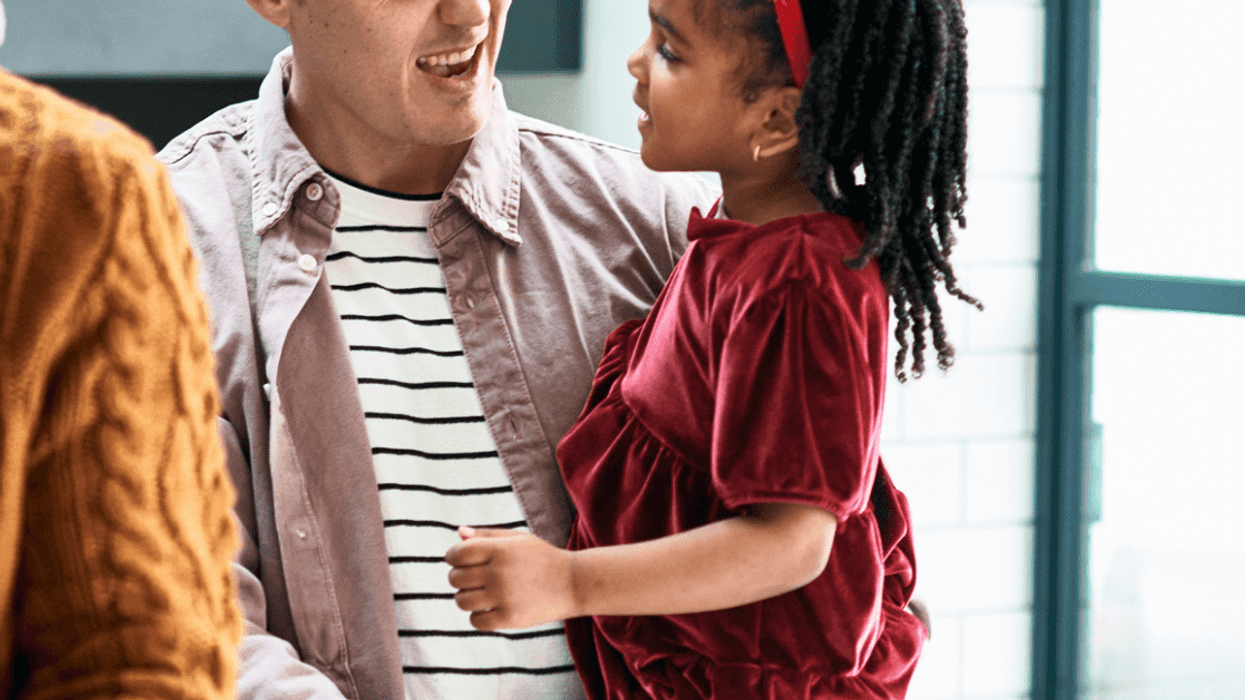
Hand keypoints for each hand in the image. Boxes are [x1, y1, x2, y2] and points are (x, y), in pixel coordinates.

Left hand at [445, 526, 578, 629]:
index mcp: (500, 550)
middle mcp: (499, 573)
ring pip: (461, 601)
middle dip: (459, 577)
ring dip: (467, 597)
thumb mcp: (518, 539)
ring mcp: (504, 597)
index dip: (453, 557)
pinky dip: (478, 616)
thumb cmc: (542, 557)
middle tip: (474, 577)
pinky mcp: (509, 619)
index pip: (456, 554)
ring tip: (481, 593)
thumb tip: (459, 533)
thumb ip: (487, 535)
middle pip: (455, 578)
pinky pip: (475, 621)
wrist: (573, 583)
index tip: (461, 560)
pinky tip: (490, 608)